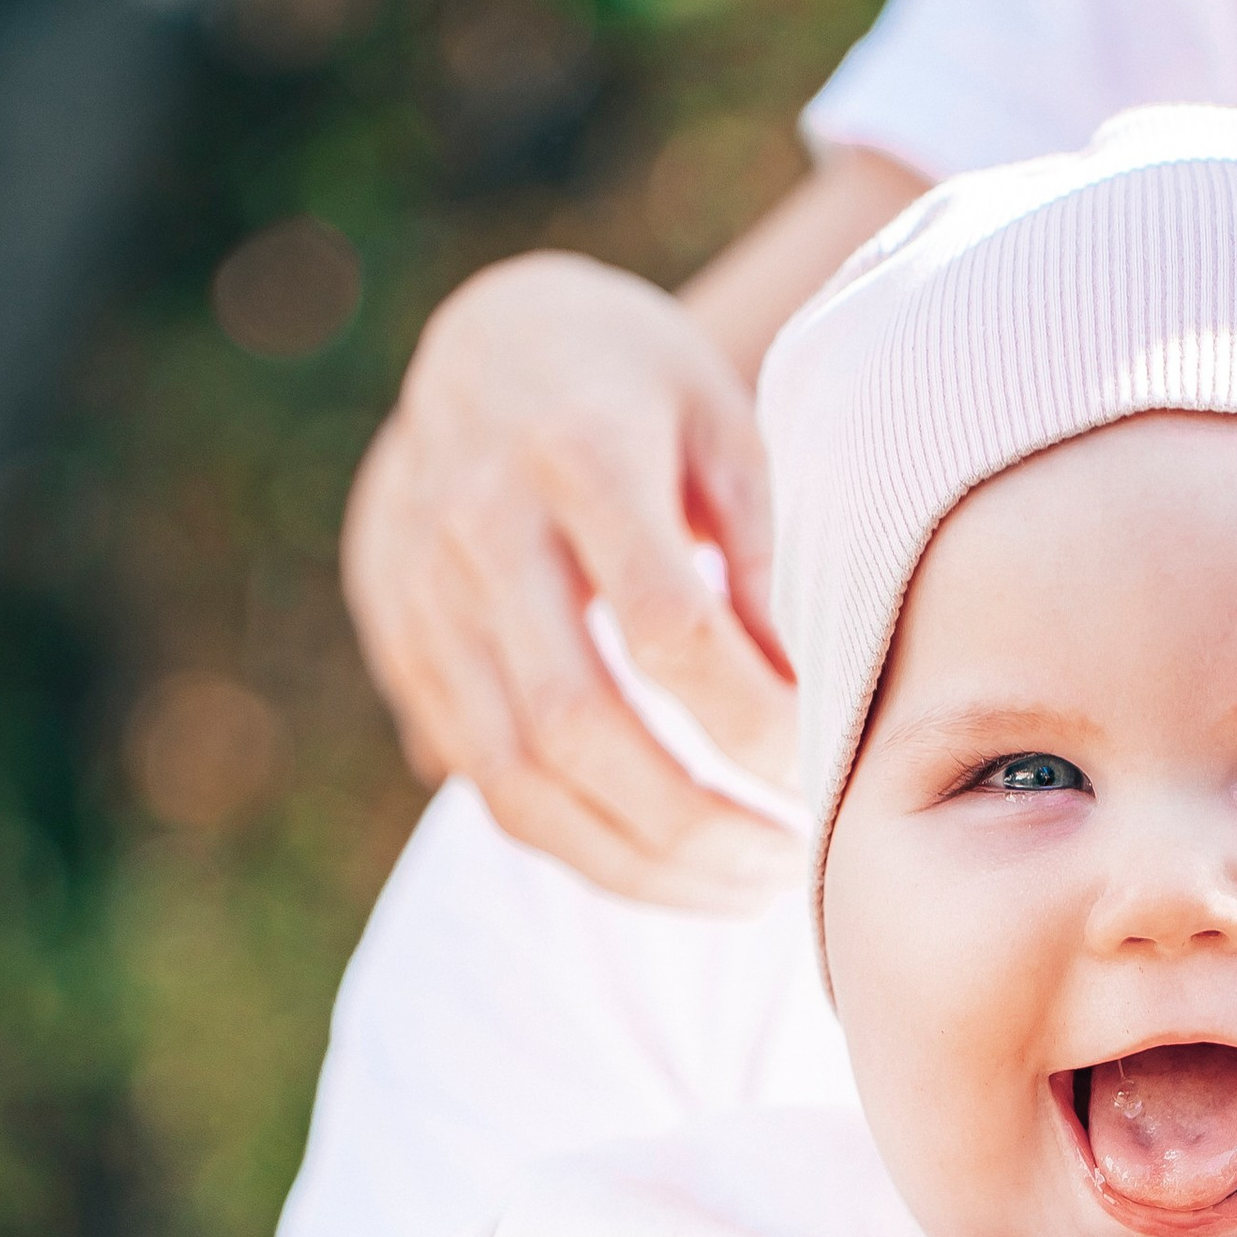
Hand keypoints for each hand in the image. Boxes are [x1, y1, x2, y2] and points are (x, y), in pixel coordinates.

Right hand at [342, 251, 804, 909]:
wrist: (488, 348)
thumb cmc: (640, 389)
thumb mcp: (723, 424)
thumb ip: (765, 550)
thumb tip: (811, 694)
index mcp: (576, 451)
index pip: (666, 628)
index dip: (754, 718)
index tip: (828, 762)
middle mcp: (480, 529)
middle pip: (578, 726)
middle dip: (697, 823)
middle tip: (796, 862)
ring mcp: (427, 601)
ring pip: (521, 784)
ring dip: (643, 868)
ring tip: (748, 889)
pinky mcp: (409, 656)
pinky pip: (493, 791)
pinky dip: (589, 852)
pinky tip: (676, 872)